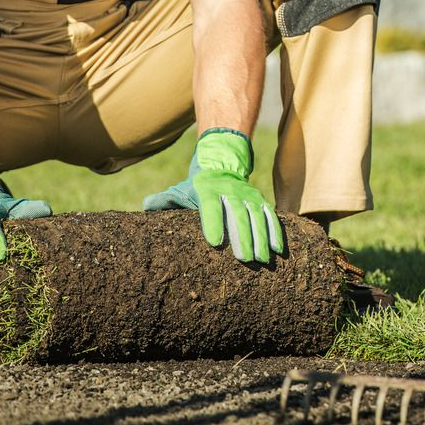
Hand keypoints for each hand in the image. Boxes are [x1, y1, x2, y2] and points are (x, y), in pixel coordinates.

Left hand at [143, 128, 283, 262]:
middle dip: (242, 237)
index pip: (210, 206)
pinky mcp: (261, 201)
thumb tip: (146, 207)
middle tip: (244, 259)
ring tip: (262, 259)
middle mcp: (230, 191)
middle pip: (237, 215)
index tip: (214, 241)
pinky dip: (275, 232)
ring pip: (257, 217)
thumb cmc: (196, 188)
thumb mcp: (180, 190)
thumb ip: (164, 200)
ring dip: (261, 239)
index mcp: (208, 190)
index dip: (213, 223)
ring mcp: (248, 196)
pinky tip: (278, 250)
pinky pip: (271, 216)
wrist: (222, 164)